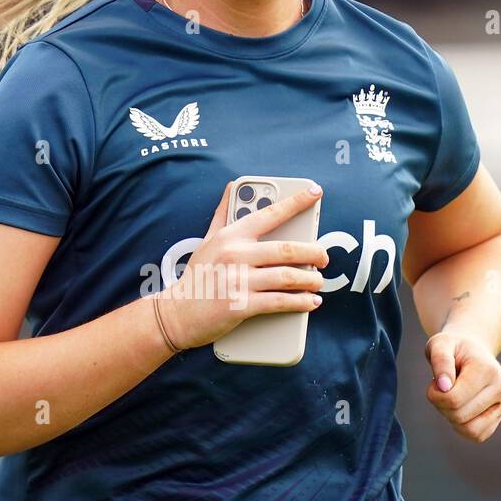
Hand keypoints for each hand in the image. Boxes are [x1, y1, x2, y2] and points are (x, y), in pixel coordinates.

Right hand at [157, 180, 328, 351]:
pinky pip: (280, 301)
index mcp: (230, 236)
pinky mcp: (241, 305)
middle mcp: (235, 254)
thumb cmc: (196, 276)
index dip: (296, 202)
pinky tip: (311, 302)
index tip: (315, 192)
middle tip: (323, 257)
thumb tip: (232, 186)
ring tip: (318, 281)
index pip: (269, 213)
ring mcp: (238, 280)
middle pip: (286, 249)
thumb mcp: (207, 240)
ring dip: (310, 279)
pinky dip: (301, 302)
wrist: (177, 314)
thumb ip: (223, 214)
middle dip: (313, 252)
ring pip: (287, 276)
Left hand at [425, 330, 500, 442]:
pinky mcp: (500, 416)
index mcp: (487, 369)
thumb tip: (444, 386)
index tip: (435, 382)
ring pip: (470, 430)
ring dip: (451, 418)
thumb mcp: (440, 344)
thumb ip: (440, 361)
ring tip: (452, 398)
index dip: (435, 395)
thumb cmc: (453, 348)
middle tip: (443, 389)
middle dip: (442, 405)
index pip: (453, 399)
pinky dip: (462, 427)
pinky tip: (459, 408)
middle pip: (459, 415)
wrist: (472, 349)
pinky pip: (477, 435)